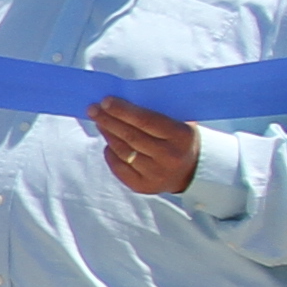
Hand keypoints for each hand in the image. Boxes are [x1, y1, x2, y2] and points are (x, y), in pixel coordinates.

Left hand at [87, 96, 201, 198]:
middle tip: (93, 109)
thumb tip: (124, 99)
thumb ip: (158, 111)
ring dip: (108, 135)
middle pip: (130, 136)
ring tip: (99, 122)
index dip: (123, 111)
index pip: (146, 121)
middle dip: (108, 120)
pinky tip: (108, 143)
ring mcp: (156, 174)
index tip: (106, 101)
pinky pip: (120, 168)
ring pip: (123, 152)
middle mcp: (169, 157)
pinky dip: (111, 154)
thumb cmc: (181, 139)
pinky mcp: (144, 187)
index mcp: (180, 136)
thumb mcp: (180, 121)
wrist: (194, 171)